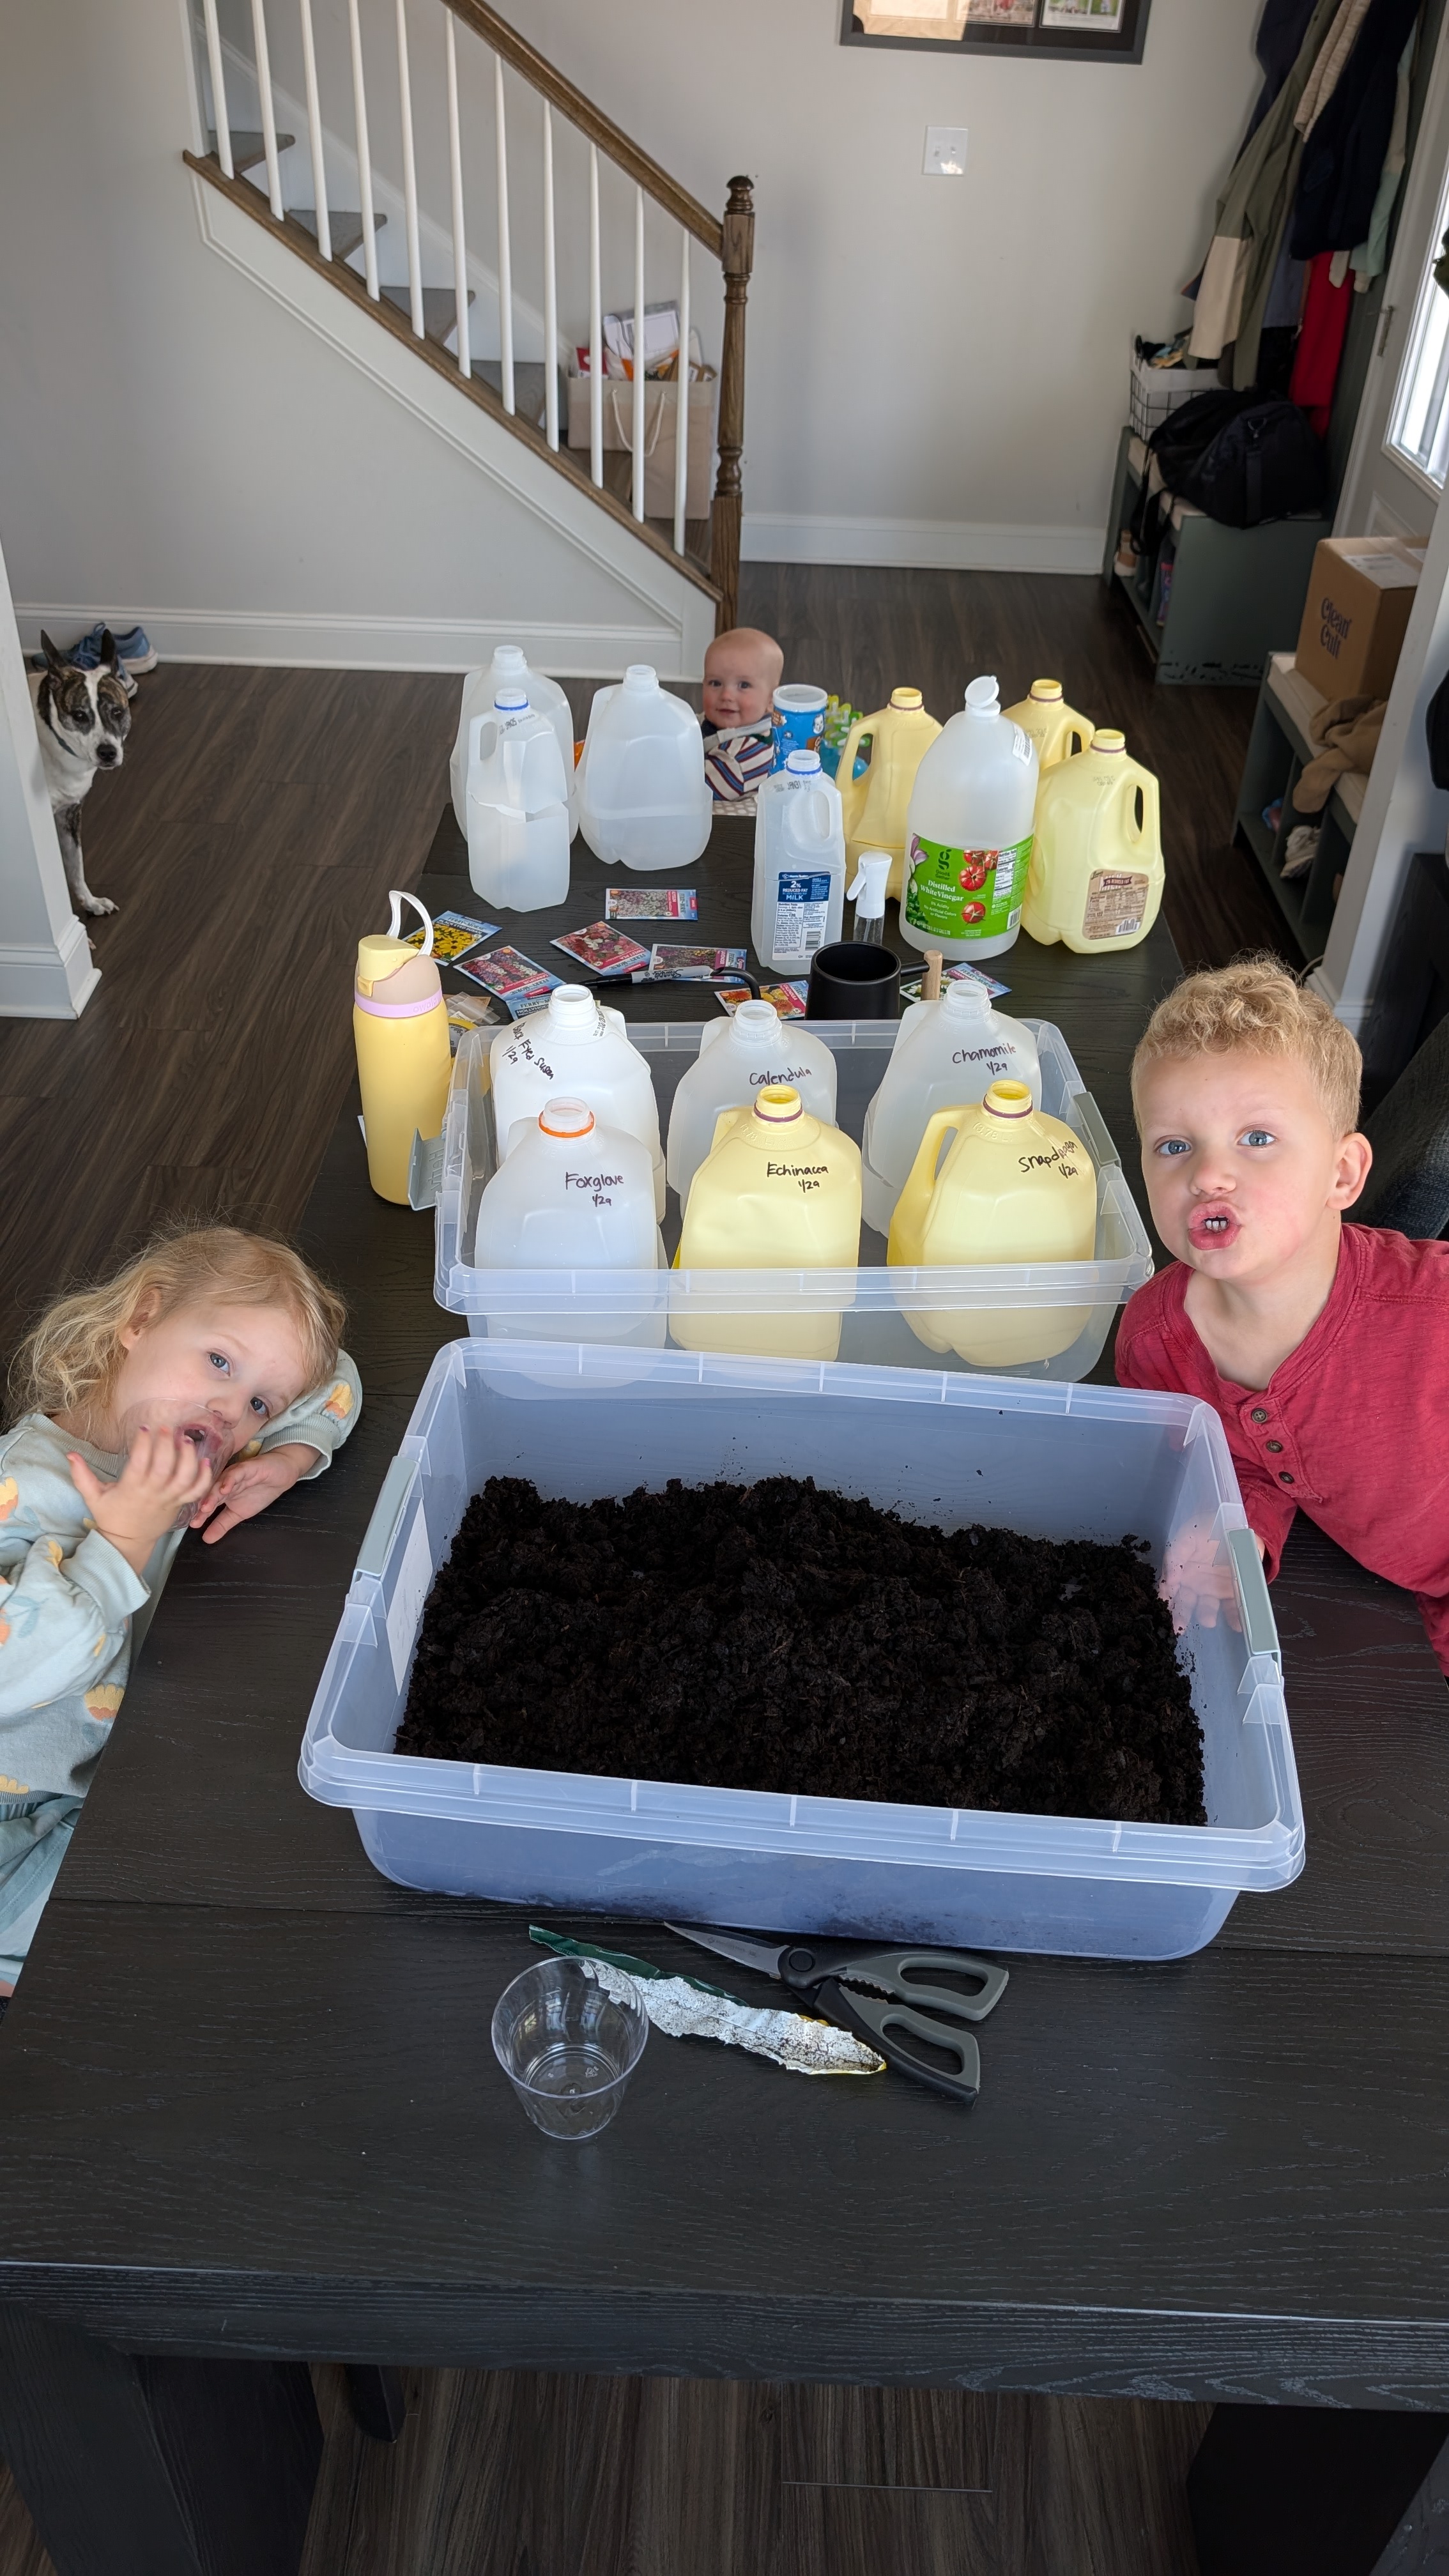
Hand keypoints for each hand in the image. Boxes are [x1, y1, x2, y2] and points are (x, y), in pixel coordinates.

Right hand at [69, 1428, 213, 1577]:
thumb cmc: (111, 1517)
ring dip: (188, 1458)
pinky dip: (204, 1478)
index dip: (143, 1444)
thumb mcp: (93, 1497)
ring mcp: (168, 1499)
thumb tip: (70, 1454)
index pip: (140, 1463)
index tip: (144, 1428)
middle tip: (167, 1428)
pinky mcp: (179, 1505)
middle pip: (164, 1468)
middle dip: (167, 1445)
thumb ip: (82, 1476)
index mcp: (131, 1489)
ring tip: (186, 1440)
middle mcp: (152, 1493)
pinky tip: (206, 1461)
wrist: (127, 1543)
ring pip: (184, 1478)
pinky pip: (196, 1492)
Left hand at [189, 1442, 319, 1544]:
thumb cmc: (260, 1491)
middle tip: (195, 1517)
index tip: (192, 1524)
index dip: (200, 1514)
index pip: (207, 1504)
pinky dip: (229, 1480)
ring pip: (220, 1483)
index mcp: (220, 1493)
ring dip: (213, 1494)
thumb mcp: (240, 1513)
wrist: (281, 1474)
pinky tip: (225, 1489)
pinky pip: (236, 1473)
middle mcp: (223, 1482)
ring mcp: (234, 1474)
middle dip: (202, 1505)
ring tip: (206, 1506)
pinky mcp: (246, 1467)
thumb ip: (223, 1524)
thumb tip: (206, 1539)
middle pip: (210, 1493)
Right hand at [1157, 1516, 1262, 1636]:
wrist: (1237, 1524)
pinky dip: (1235, 1617)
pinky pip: (1232, 1606)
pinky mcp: (1232, 1592)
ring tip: (1208, 1621)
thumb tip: (1171, 1581)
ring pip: (1207, 1606)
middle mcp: (1195, 1582)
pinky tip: (1237, 1625)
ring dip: (1206, 1615)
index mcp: (1182, 1569)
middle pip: (1185, 1602)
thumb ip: (1177, 1555)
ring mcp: (1213, 1588)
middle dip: (1181, 1615)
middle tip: (1178, 1627)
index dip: (1166, 1598)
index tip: (1164, 1609)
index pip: (1170, 1587)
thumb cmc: (1209, 1526)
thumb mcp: (1189, 1535)